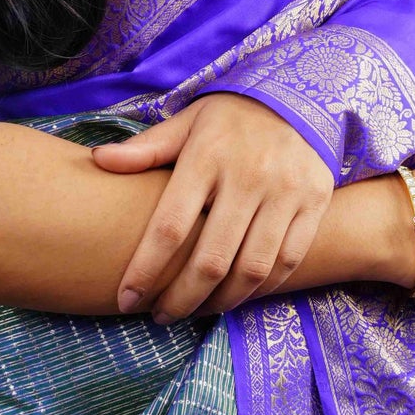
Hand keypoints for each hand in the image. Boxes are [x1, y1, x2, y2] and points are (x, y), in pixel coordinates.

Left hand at [90, 93, 334, 322]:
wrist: (298, 98)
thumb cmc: (229, 119)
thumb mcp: (187, 122)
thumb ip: (147, 149)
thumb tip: (99, 160)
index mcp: (207, 155)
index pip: (170, 226)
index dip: (145, 270)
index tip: (126, 299)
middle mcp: (249, 175)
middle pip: (211, 259)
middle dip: (181, 299)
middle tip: (161, 317)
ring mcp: (286, 191)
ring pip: (252, 268)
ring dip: (221, 302)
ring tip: (196, 311)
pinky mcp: (314, 202)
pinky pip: (288, 260)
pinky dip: (261, 288)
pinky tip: (237, 295)